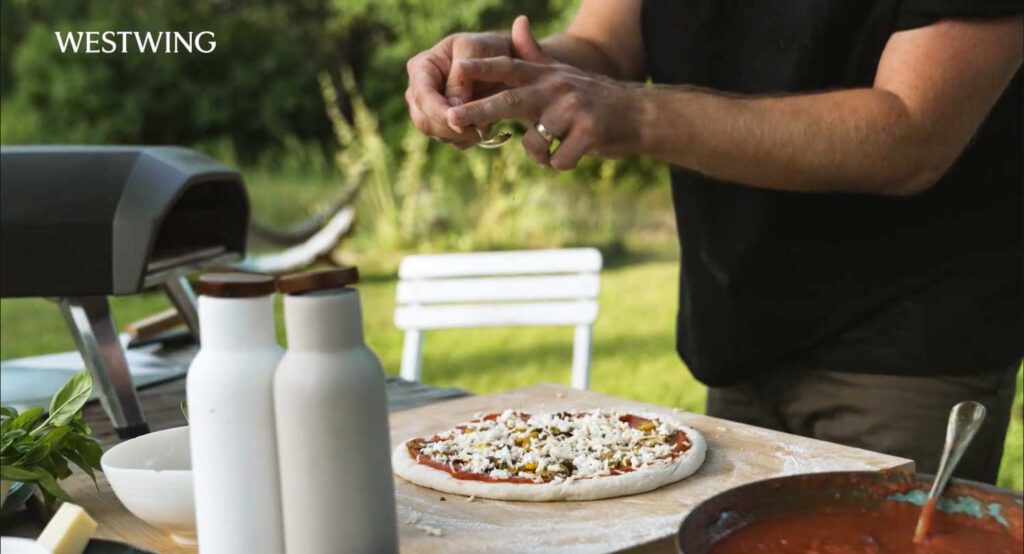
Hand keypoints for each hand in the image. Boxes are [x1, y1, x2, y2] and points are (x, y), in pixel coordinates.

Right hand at [405, 15, 551, 148]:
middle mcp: (420, 91)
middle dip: (450, 127)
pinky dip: (468, 139)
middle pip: (424, 121)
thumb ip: (461, 77)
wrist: (500, 60)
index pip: (422, 96)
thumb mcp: (474, 50)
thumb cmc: (485, 48)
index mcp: (421, 67)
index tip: (458, 121)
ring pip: (437, 134)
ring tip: (485, 125)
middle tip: (477, 128)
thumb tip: (452, 107)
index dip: (438, 111)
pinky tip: (482, 128)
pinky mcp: (444, 123)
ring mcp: (430, 110)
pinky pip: (451, 140)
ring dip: (461, 135)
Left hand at [444, 57, 645, 168]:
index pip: (510, 67)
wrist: (639, 115)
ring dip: (541, 153)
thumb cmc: (593, 98)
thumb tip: (517, 21)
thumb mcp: (562, 73)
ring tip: (560, 144)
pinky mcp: (589, 132)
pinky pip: (557, 160)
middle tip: (452, 118)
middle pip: (511, 102)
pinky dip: (561, 163)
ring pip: (535, 142)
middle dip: (478, 111)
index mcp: (546, 76)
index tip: (458, 68)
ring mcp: (574, 109)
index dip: (483, 67)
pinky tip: (577, 152)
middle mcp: (557, 88)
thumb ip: (534, 54)